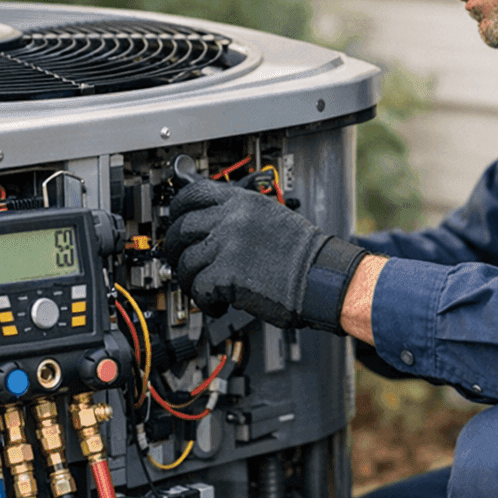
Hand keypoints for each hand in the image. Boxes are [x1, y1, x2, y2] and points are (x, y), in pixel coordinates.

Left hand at [162, 178, 367, 332]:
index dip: (177, 210)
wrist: (322, 277)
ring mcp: (227, 246)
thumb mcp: (271, 215)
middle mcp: (231, 219)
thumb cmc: (304, 254)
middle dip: (175, 250)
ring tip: (205, 289)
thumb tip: (210, 224)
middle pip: (181, 229)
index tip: (175, 220)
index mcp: (242, 202)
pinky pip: (198, 289)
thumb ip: (239, 214)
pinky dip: (205, 301)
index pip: (193, 194)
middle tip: (180, 261)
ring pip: (185, 262)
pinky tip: (218, 303)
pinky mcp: (226, 275)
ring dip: (190, 281)